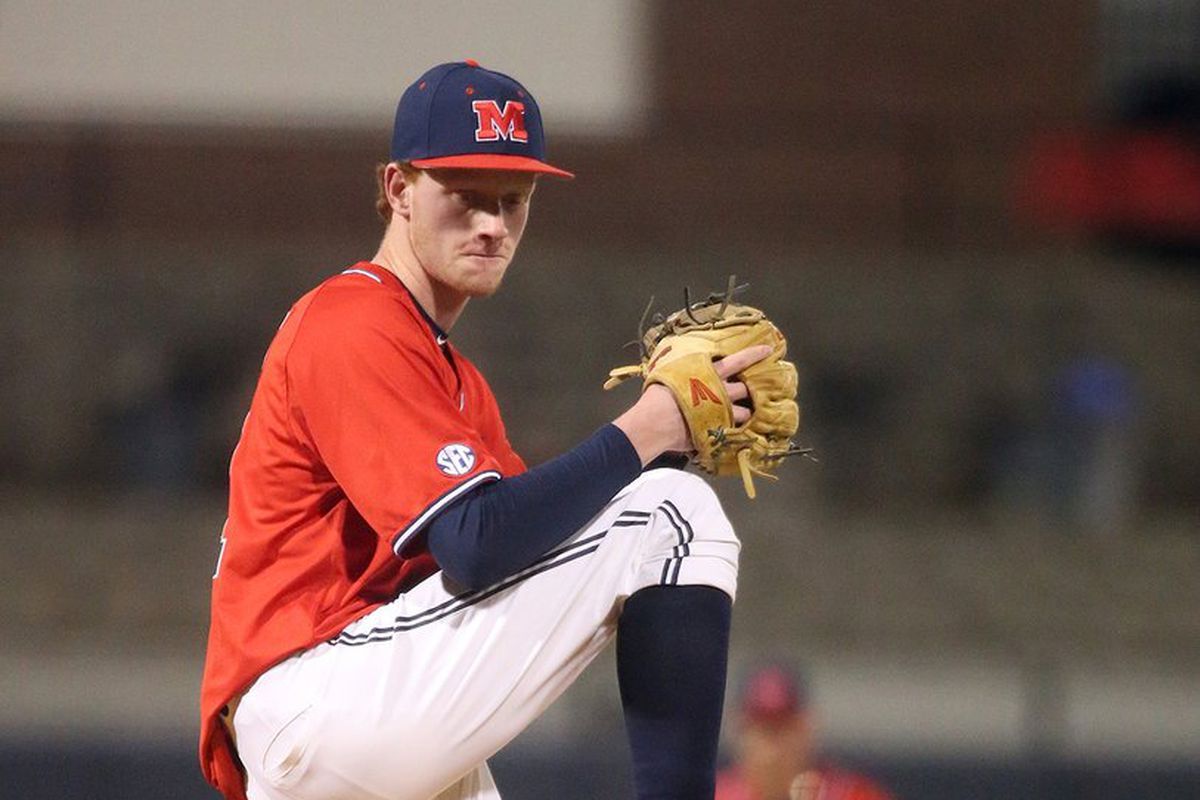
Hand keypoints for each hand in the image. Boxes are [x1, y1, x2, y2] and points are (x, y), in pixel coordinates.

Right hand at [613, 344, 772, 464]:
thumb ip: (680, 370)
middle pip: (744, 387)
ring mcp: (722, 411)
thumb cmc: (657, 396)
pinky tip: (730, 432)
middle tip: (753, 389)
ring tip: (742, 415)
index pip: (737, 360)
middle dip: (750, 388)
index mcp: (708, 373)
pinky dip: (734, 430)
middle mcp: (720, 390)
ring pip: (745, 411)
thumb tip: (678, 366)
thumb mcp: (667, 373)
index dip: (753, 355)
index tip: (767, 352)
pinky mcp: (719, 429)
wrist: (655, 422)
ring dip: (745, 413)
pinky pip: (734, 430)